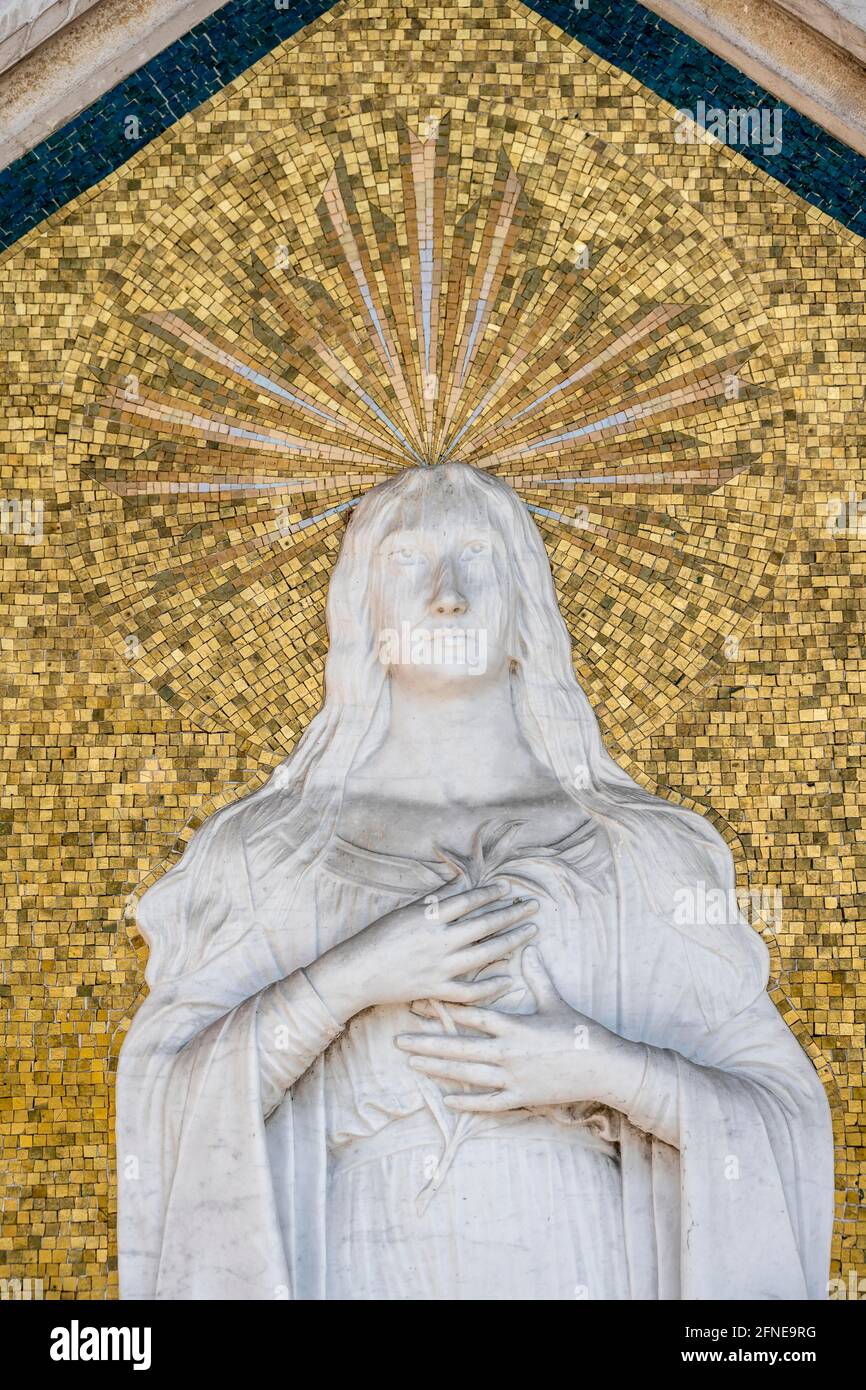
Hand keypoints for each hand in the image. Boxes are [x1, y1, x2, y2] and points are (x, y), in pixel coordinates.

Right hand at [305, 880, 539, 1022]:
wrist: (358, 972)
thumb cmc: (378, 937)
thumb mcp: (406, 910)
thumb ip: (436, 898)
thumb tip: (462, 880)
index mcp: (430, 917)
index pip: (469, 901)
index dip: (491, 893)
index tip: (508, 888)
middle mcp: (439, 941)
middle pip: (485, 924)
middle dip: (512, 914)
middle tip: (533, 906)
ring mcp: (440, 967)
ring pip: (485, 954)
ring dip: (511, 941)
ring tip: (530, 932)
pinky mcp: (437, 990)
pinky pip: (471, 991)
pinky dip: (491, 986)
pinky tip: (508, 978)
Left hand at [394, 946, 646, 1112]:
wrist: (603, 1067)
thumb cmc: (580, 1031)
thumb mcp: (556, 1001)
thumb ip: (537, 977)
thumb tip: (528, 949)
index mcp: (515, 1026)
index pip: (471, 1016)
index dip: (443, 1009)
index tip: (417, 1004)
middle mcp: (508, 1053)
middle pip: (459, 1048)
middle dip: (427, 1044)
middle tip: (398, 1041)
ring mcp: (513, 1078)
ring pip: (467, 1076)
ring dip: (437, 1070)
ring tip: (413, 1064)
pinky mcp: (521, 1098)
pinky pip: (488, 1103)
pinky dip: (467, 1102)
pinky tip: (446, 1100)